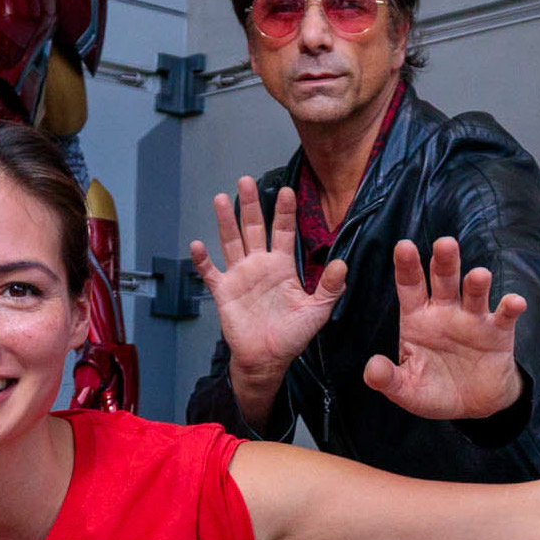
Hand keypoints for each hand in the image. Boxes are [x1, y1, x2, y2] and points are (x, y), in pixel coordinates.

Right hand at [192, 178, 345, 383]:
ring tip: (220, 198)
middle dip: (250, 204)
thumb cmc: (293, 335)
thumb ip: (329, 287)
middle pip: (253, 228)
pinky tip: (197, 245)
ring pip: (231, 242)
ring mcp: (240, 276)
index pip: (282, 231)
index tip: (287, 190)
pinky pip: (210, 273)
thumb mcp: (317, 311)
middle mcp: (259, 265)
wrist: (268, 359)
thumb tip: (342, 263)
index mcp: (281, 266)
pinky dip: (203, 260)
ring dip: (225, 221)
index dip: (284, 211)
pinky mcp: (223, 292)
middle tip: (246, 180)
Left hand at [362, 238, 527, 420]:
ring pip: (474, 292)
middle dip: (445, 261)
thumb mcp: (408, 389)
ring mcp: (473, 318)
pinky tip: (514, 302)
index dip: (407, 266)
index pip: (410, 286)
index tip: (404, 246)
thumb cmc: (436, 390)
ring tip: (479, 276)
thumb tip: (372, 368)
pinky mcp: (498, 332)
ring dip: (477, 282)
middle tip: (445, 244)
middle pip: (444, 279)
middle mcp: (445, 311)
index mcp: (418, 318)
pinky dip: (511, 307)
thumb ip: (389, 379)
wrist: (475, 405)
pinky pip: (505, 316)